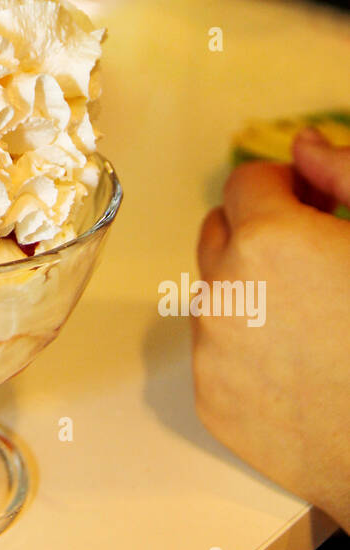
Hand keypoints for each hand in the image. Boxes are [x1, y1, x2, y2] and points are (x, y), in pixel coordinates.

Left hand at [194, 130, 349, 531]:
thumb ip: (347, 173)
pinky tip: (302, 365)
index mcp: (269, 239)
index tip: (317, 207)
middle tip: (317, 259)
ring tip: (315, 318)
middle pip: (220, 233)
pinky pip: (216, 352)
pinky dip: (247, 348)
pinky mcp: (212, 403)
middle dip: (260, 232)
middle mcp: (223, 292)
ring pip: (215, 293)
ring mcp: (212, 352)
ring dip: (251, 290)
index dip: (287, 188)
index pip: (246, 181)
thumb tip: (303, 146)